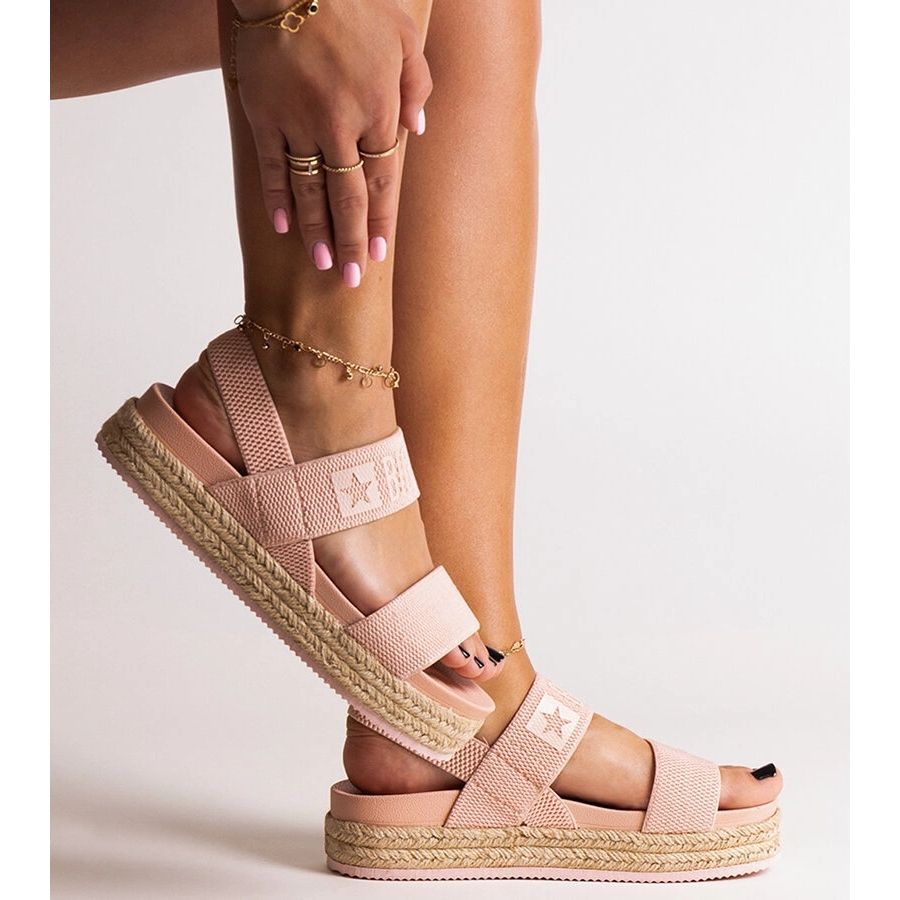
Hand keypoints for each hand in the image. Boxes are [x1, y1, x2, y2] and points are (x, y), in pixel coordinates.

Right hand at [232, 0, 431, 286]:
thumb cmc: (357, 2)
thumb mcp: (405, 36)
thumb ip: (417, 86)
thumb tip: (416, 134)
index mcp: (378, 109)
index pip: (383, 181)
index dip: (382, 220)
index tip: (381, 253)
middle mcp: (341, 125)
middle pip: (349, 198)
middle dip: (353, 241)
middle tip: (353, 279)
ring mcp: (298, 122)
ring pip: (310, 191)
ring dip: (316, 232)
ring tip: (323, 264)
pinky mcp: (263, 113)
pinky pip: (271, 166)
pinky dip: (276, 199)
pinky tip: (281, 228)